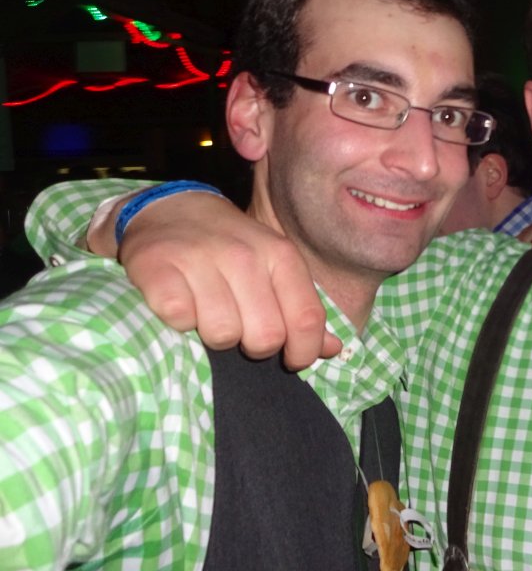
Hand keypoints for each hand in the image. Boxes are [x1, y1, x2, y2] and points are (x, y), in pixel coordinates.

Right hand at [109, 190, 338, 368]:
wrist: (170, 210)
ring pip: (223, 334)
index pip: (306, 319)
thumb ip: (302, 309)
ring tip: (209, 317)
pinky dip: (179, 324)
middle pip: (266, 336)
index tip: (292, 360)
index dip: (303, 351)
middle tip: (242, 330)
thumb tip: (334, 349)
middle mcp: (244, 255)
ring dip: (216, 337)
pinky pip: (180, 320)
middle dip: (255, 346)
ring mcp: (200, 259)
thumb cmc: (231, 250)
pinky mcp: (158, 268)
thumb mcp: (275, 269)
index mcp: (281, 256)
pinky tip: (182, 306)